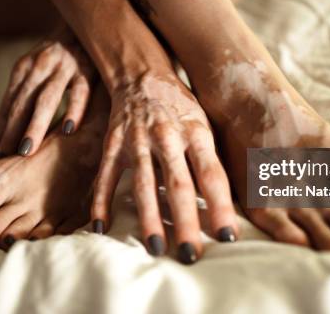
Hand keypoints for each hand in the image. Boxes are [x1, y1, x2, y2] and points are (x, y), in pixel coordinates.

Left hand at [0, 26, 93, 159]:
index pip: (8, 104)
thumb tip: (8, 130)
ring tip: (26, 150)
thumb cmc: (59, 56)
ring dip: (34, 126)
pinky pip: (80, 93)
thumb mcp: (37, 68)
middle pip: (22, 103)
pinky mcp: (87, 70)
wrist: (86, 26)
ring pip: (46, 100)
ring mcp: (64, 67)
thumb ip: (26, 92)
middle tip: (2, 158)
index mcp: (24, 67)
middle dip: (10, 132)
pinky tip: (68, 130)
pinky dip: (74, 110)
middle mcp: (40, 66)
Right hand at [90, 71, 237, 262]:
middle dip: (186, 222)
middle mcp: (168, 137)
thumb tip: (224, 204)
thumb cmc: (181, 105)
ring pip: (145, 185)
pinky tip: (101, 228)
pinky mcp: (113, 144)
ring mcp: (137, 141)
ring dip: (149, 219)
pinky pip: (106, 177)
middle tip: (192, 255)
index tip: (228, 236)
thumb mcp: (204, 124)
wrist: (143, 75)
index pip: (212, 176)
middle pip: (179, 185)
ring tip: (156, 248)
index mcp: (196, 133)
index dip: (221, 206)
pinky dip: (102, 202)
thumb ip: (210, 160)